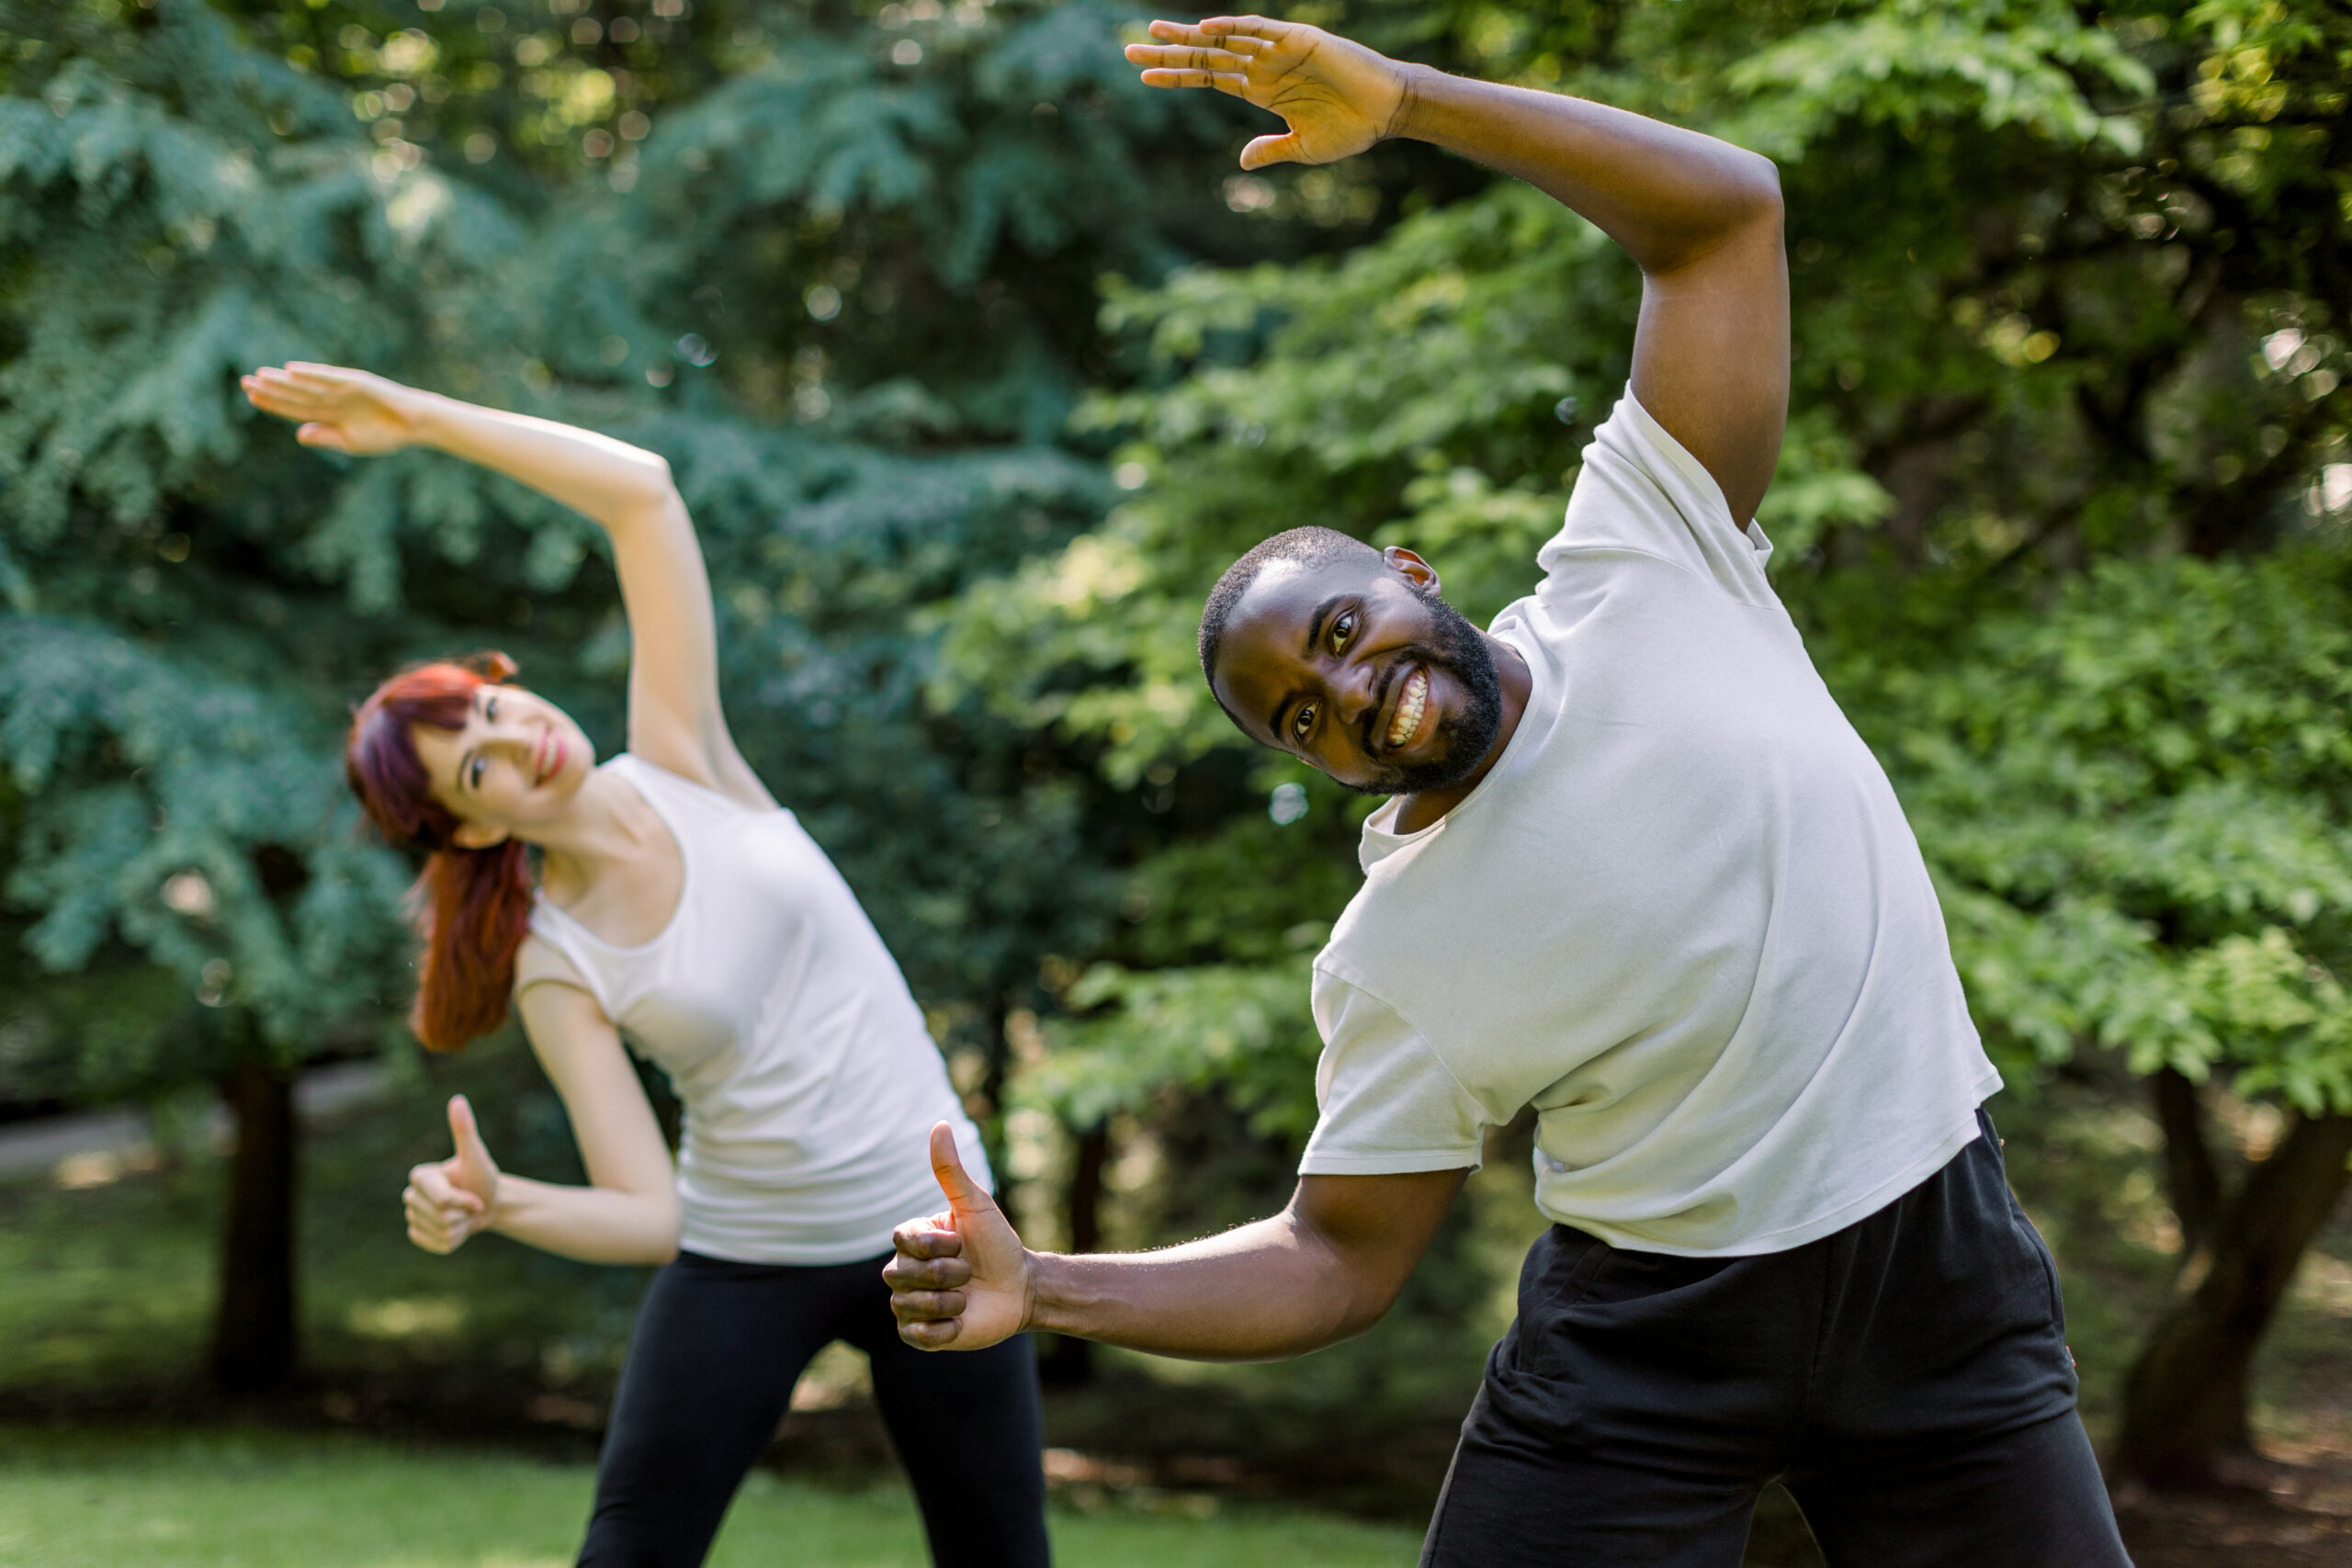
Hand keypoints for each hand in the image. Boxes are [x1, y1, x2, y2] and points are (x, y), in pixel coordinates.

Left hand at [241, 361, 429, 454]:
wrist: (415, 425)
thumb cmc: (386, 435)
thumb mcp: (352, 443)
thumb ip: (326, 437)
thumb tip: (298, 434)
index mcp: (329, 415)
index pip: (294, 408)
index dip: (273, 403)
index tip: (250, 397)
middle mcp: (331, 399)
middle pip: (295, 394)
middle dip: (270, 389)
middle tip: (244, 382)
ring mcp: (342, 389)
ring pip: (306, 385)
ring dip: (284, 381)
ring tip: (260, 375)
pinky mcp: (355, 381)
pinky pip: (329, 377)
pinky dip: (311, 374)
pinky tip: (292, 371)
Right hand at [402, 1094, 501, 1254]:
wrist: (487, 1203)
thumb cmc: (482, 1177)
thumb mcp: (476, 1156)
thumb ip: (465, 1131)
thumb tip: (458, 1100)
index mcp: (420, 1176)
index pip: (442, 1201)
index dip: (465, 1202)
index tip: (475, 1196)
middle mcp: (411, 1196)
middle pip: (442, 1218)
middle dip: (464, 1214)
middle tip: (470, 1203)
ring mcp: (412, 1218)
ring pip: (442, 1233)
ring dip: (462, 1227)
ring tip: (464, 1214)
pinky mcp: (418, 1236)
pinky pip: (438, 1245)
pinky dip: (455, 1240)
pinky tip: (457, 1228)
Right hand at [884, 1122, 1034, 1350]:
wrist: (1022, 1289)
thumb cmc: (999, 1244)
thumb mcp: (976, 1206)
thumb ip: (951, 1171)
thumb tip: (939, 1124)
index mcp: (913, 1239)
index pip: (903, 1241)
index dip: (935, 1246)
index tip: (961, 1243)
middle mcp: (905, 1270)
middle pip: (900, 1274)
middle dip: (944, 1274)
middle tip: (969, 1273)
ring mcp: (909, 1304)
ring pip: (908, 1305)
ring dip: (948, 1301)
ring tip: (967, 1297)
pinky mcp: (920, 1335)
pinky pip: (916, 1336)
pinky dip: (944, 1330)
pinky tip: (961, 1319)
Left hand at [1125, 15, 1411, 168]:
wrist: (1387, 111)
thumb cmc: (1351, 129)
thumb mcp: (1303, 148)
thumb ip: (1270, 150)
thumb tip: (1241, 160)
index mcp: (1261, 90)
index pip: (1209, 77)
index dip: (1177, 75)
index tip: (1144, 73)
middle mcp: (1263, 66)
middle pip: (1206, 56)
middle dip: (1169, 53)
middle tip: (1129, 49)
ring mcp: (1278, 51)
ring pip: (1224, 40)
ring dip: (1190, 36)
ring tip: (1155, 31)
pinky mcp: (1299, 39)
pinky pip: (1260, 30)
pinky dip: (1234, 27)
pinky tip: (1206, 27)